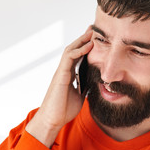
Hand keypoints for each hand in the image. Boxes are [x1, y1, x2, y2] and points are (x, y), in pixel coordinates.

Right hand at [25, 27, 92, 147]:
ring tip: (92, 31)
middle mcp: (64, 70)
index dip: (86, 46)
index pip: (79, 56)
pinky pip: (69, 58)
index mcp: (69, 74)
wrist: (52, 120)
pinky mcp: (60, 75)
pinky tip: (88, 45)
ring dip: (81, 40)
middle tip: (94, 28)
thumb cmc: (64, 110)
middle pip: (74, 49)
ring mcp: (62, 71)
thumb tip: (96, 83)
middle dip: (84, 38)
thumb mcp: (80, 96)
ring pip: (70, 50)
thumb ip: (86, 87)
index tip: (96, 38)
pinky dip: (79, 51)